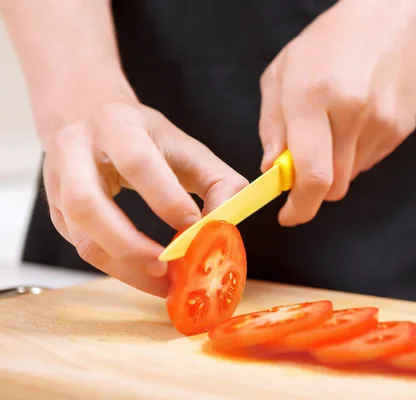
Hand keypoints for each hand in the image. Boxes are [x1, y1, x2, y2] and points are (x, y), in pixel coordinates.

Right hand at [42, 99, 247, 296]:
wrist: (91, 119)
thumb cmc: (145, 138)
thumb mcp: (186, 146)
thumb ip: (217, 180)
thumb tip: (224, 222)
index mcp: (117, 126)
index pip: (137, 161)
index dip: (165, 197)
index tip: (193, 225)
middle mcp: (76, 151)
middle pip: (87, 204)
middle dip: (130, 245)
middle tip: (166, 269)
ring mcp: (58, 184)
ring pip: (80, 235)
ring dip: (123, 266)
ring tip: (161, 282)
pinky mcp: (56, 211)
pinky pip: (82, 247)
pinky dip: (116, 268)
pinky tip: (145, 276)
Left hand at [258, 0, 415, 225]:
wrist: (393, 21)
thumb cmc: (328, 43)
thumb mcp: (282, 73)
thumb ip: (272, 125)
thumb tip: (273, 169)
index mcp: (313, 96)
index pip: (312, 175)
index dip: (299, 207)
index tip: (288, 215)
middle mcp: (352, 113)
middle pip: (333, 187)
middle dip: (313, 188)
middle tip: (303, 163)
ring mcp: (381, 124)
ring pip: (350, 177)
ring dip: (334, 166)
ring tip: (333, 125)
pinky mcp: (400, 130)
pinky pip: (369, 161)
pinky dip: (354, 153)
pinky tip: (354, 120)